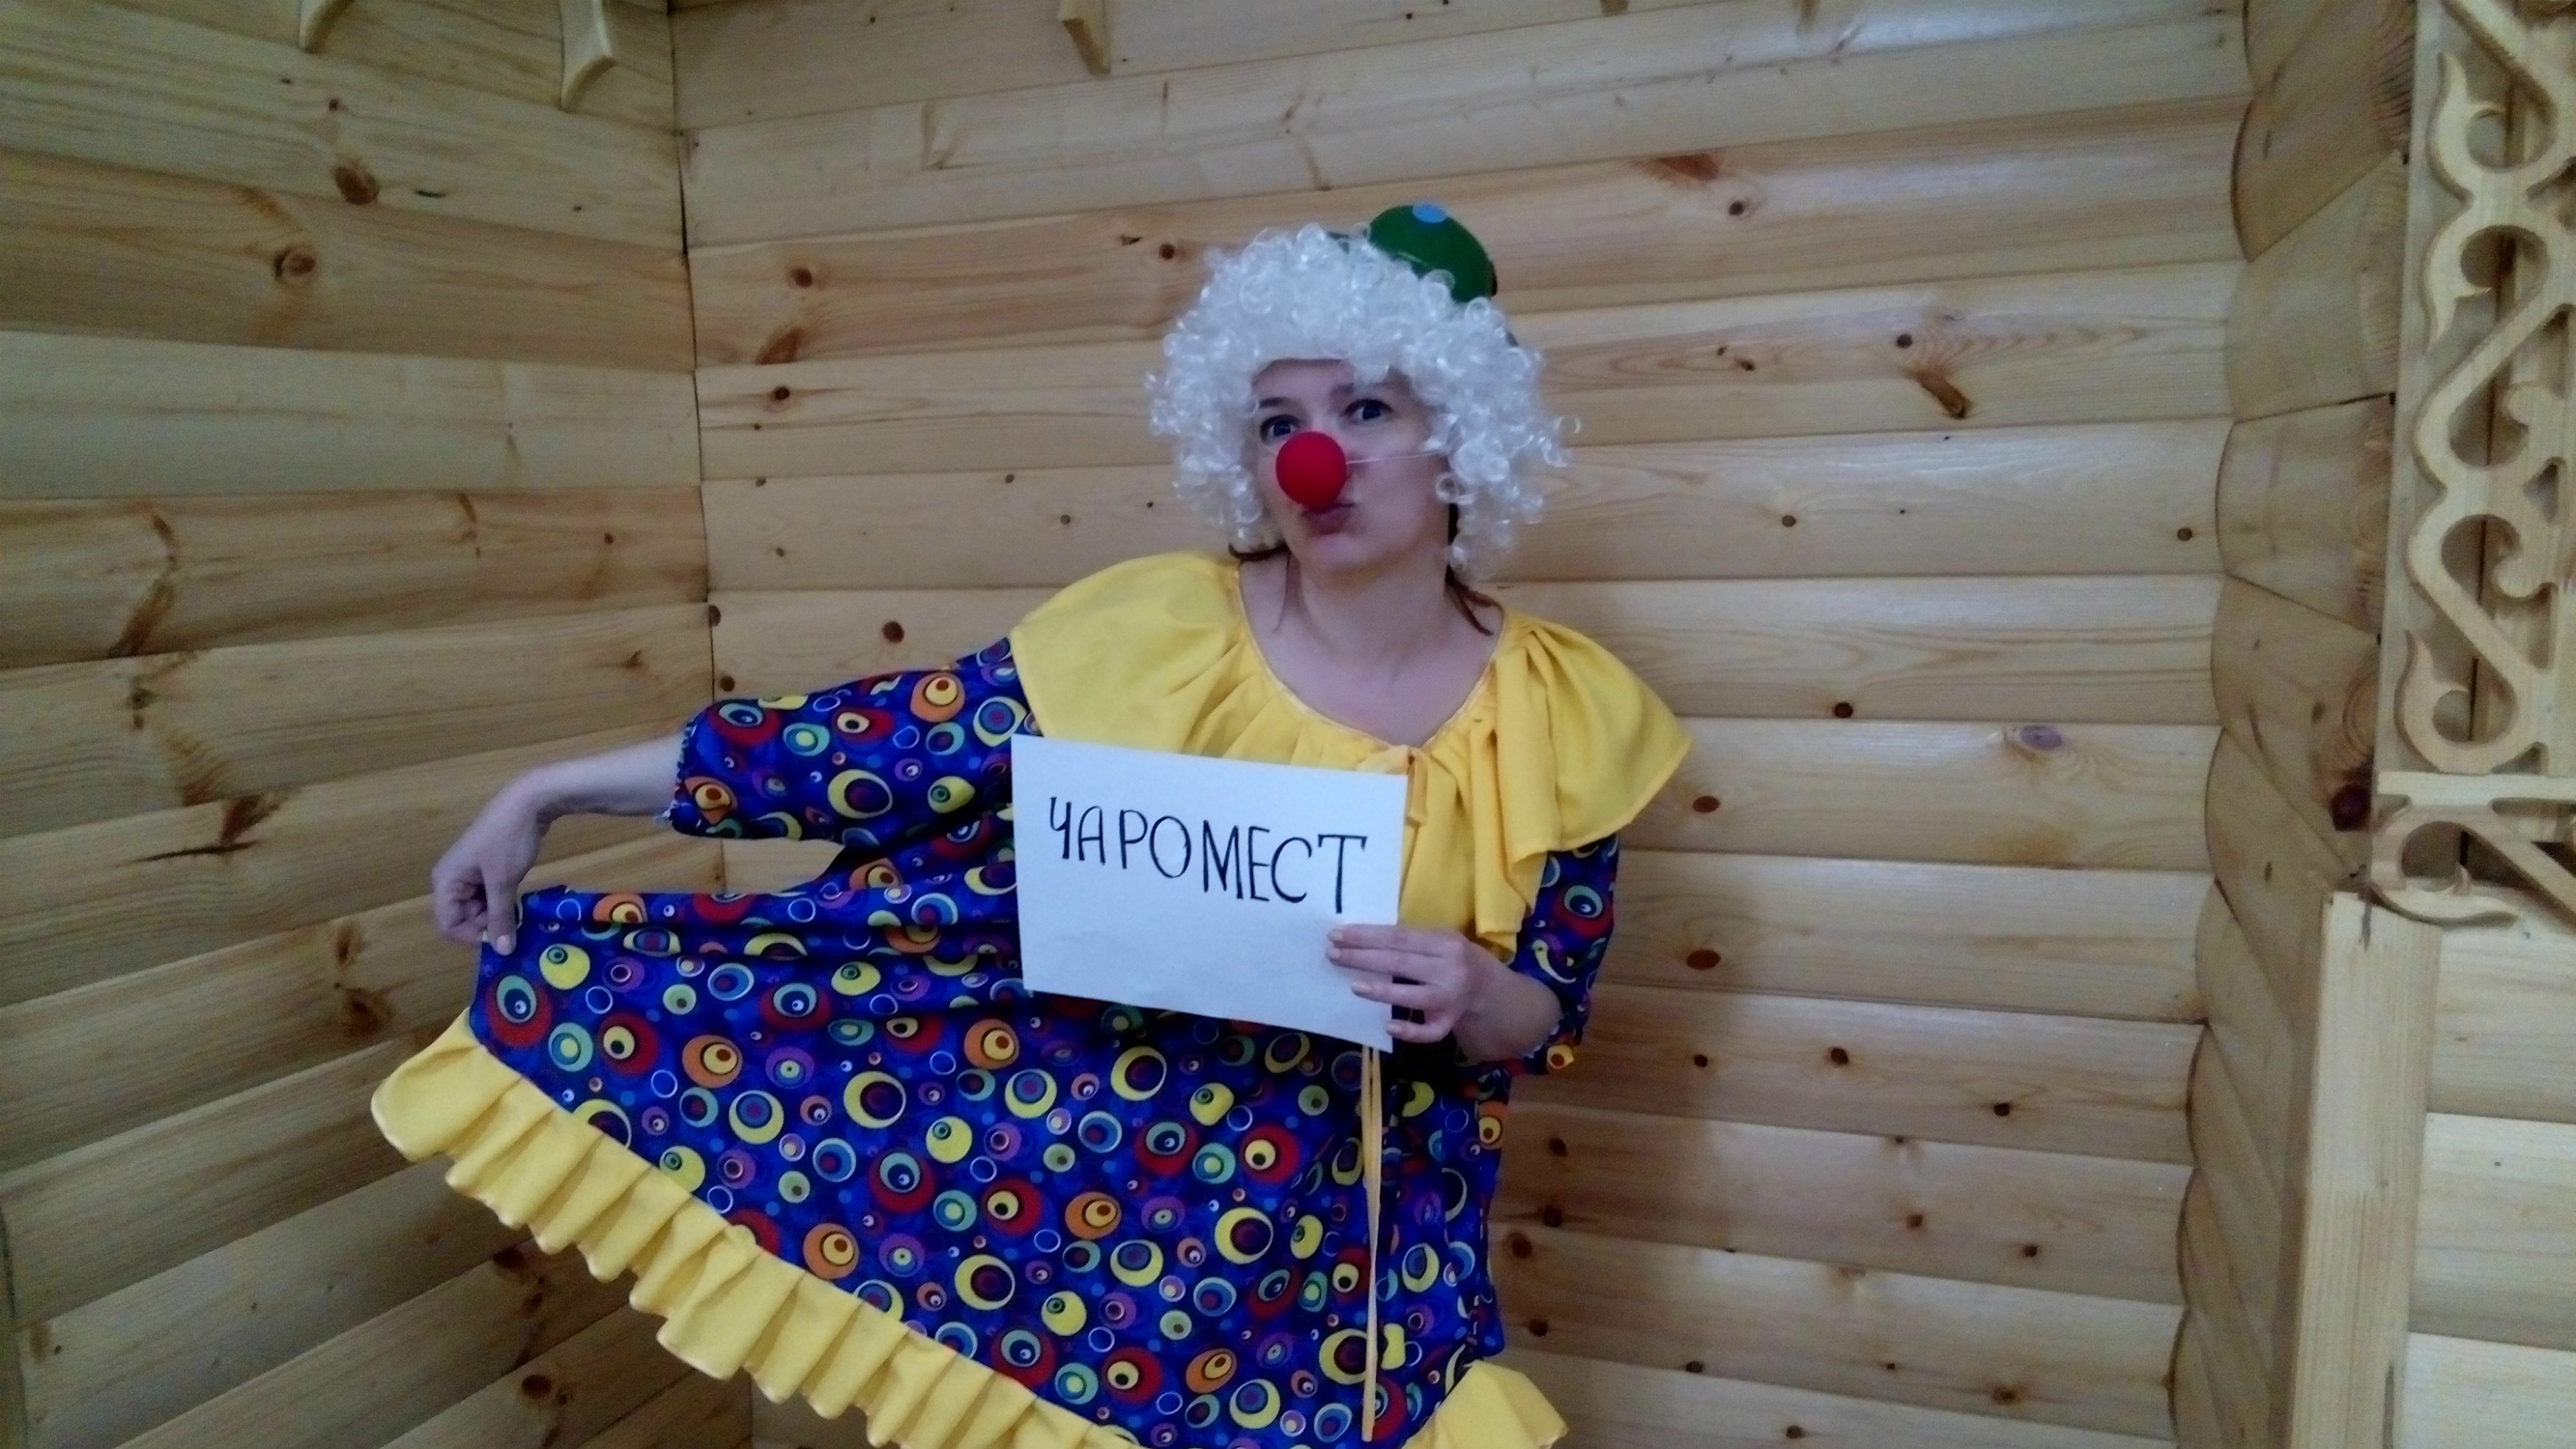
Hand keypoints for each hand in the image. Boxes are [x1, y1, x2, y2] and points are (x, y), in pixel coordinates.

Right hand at [430, 780, 547, 952]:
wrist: (529, 802)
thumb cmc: (509, 840)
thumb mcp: (504, 882)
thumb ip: (500, 917)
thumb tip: (503, 951)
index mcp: (446, 881)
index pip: (448, 924)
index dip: (472, 936)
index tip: (501, 938)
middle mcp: (452, 879)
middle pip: (463, 918)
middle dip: (487, 926)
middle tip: (516, 927)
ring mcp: (469, 874)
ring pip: (478, 909)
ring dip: (497, 916)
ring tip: (521, 917)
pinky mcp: (486, 870)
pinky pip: (488, 896)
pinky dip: (503, 904)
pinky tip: (520, 906)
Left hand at [1330, 924, 1556, 1057]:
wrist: (1493, 990)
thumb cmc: (1456, 960)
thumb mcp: (1441, 942)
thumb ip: (1412, 941)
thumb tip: (1362, 938)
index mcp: (1445, 941)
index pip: (1399, 937)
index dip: (1366, 935)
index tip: (1337, 934)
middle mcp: (1450, 968)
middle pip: (1400, 962)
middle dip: (1363, 958)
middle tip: (1333, 954)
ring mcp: (1451, 998)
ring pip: (1413, 996)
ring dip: (1382, 991)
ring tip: (1353, 986)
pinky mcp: (1450, 1022)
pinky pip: (1429, 1031)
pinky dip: (1409, 1031)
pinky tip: (1388, 1026)